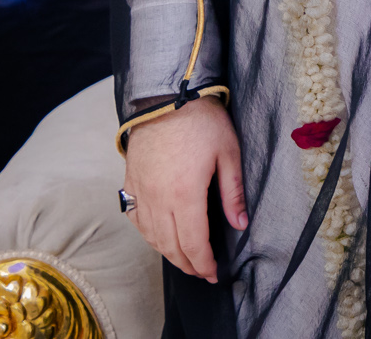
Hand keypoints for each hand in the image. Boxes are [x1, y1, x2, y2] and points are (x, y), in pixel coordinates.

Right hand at [122, 96, 247, 282]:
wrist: (165, 97)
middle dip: (189, 265)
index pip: (193, 244)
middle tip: (204, 272)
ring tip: (186, 260)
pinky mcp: (130, 183)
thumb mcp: (228, 153)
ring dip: (169, 254)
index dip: (204, 264)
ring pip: (152, 237)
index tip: (214, 274)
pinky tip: (160, 237)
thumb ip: (233, 192)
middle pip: (171, 247)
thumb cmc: (201, 121)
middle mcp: (158, 199)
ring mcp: (140, 192)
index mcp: (185, 194)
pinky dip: (149, 236)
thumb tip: (240, 224)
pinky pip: (136, 220)